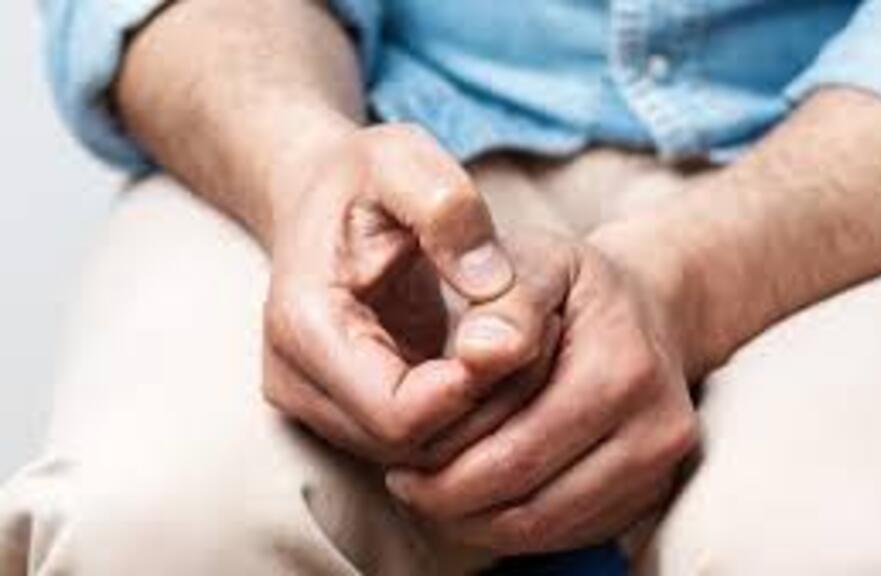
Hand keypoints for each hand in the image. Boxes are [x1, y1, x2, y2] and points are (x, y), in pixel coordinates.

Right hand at [262, 123, 538, 463]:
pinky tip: (490, 362)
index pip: (398, 414)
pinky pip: (415, 443)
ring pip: (415, 456)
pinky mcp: (341, 412)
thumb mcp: (406, 159)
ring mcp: (314, 404)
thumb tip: (492, 288)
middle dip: (481, 407)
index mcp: (305, 325)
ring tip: (513, 344)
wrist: (318, 197)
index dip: (470, 390)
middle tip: (532, 338)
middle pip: (409, 447)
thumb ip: (447, 209)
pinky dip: (461, 415)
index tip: (518, 334)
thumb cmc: (363, 177)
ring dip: (476, 416)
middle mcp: (295, 381)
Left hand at [386, 232, 698, 552]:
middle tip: (403, 486)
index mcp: (623, 371)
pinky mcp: (653, 492)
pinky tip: (476, 498)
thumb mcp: (535, 262)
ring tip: (430, 495)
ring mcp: (660, 468)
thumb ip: (505, 303)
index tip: (396, 460)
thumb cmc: (571, 285)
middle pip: (530, 505)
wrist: (645, 304)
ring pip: (547, 530)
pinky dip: (514, 528)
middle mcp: (656, 429)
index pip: (516, 453)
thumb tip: (476, 354)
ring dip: (478, 525)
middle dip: (452, 505)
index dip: (444, 468)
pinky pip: (571, 534)